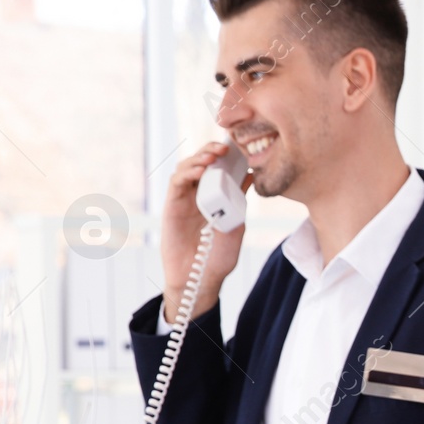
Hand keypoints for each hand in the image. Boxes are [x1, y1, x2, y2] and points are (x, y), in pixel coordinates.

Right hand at [161, 141, 252, 323]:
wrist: (200, 278)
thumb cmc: (219, 256)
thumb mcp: (236, 225)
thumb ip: (239, 201)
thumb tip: (251, 176)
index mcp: (218, 197)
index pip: (221, 169)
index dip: (228, 155)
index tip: (241, 146)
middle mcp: (200, 194)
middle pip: (203, 163)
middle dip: (213, 151)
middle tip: (226, 146)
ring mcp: (185, 199)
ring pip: (188, 168)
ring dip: (200, 157)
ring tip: (214, 154)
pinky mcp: (172, 205)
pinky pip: (177, 182)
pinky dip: (187, 172)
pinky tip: (200, 169)